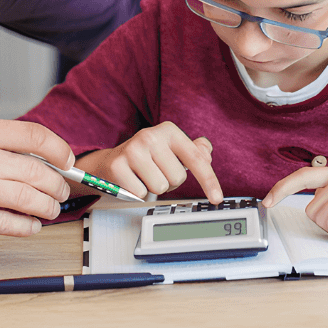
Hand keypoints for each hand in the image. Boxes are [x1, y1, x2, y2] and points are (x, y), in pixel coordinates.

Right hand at [0, 118, 74, 239]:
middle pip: (35, 170)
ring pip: (26, 198)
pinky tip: (32, 226)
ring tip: (50, 210)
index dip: (59, 150)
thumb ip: (0, 145)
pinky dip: (27, 227)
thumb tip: (47, 160)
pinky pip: (6, 223)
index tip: (67, 162)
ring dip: (46, 208)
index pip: (34, 135)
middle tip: (61, 192)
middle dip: (56, 185)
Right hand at [78, 122, 221, 202]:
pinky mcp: (118, 165)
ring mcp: (133, 149)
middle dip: (169, 182)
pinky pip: (141, 193)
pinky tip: (132, 181)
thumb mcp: (171, 149)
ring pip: (160, 187)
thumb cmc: (146, 156)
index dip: (209, 180)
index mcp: (169, 130)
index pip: (196, 159)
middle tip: (156, 173)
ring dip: (153, 188)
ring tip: (144, 177)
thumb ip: (194, 151)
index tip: (217, 197)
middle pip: (178, 178)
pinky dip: (138, 193)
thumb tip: (206, 152)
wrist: (110, 161)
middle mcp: (151, 135)